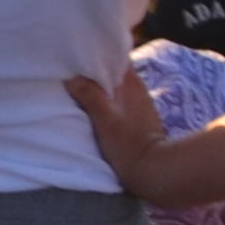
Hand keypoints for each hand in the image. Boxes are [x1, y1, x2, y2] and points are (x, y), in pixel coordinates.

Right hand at [66, 63, 187, 198]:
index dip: (96, 51)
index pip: (115, 56)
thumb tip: (71, 77)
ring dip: (97, 85)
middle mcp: (137, 89)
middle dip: (92, 68)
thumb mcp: (105, 120)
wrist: (156, 173)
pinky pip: (116, 99)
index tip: (75, 51)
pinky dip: (102, 98)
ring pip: (113, 85)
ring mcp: (138, 104)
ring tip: (74, 84)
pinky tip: (89, 104)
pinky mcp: (136, 118)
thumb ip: (90, 95)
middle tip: (68, 68)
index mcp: (132, 83)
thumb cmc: (130, 145)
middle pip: (112, 70)